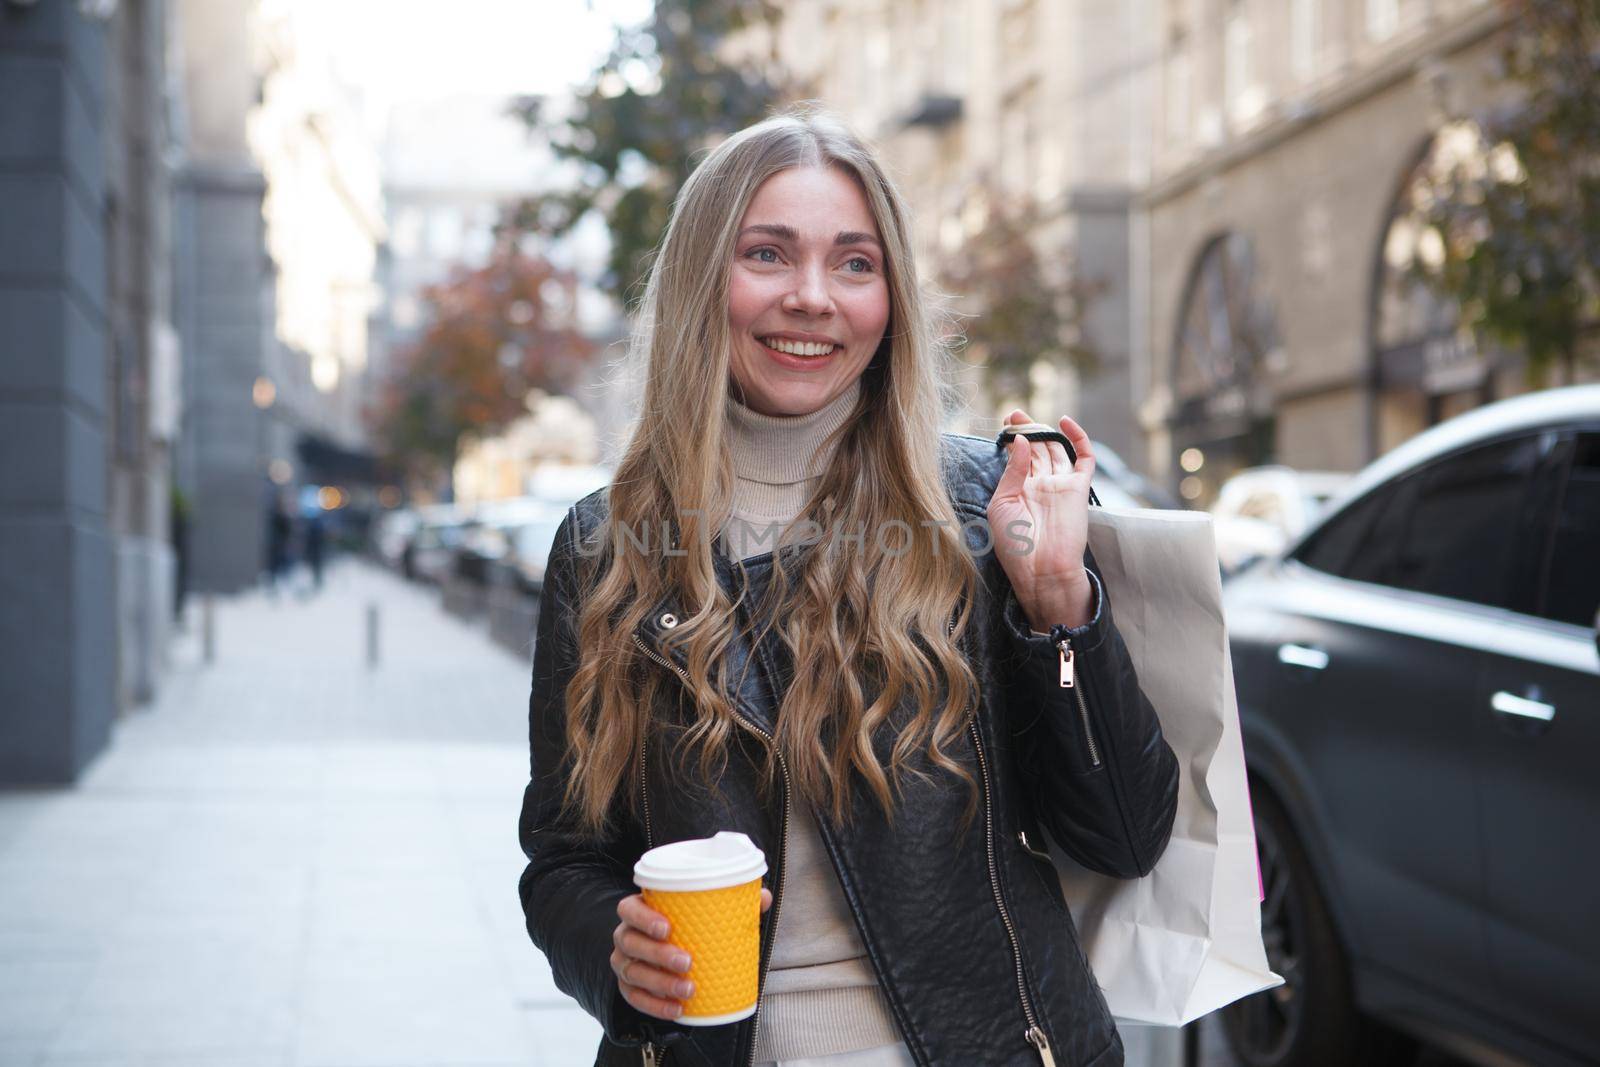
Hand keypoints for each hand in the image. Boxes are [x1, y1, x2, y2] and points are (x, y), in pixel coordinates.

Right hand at [612, 887, 772, 1019]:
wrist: (672, 953)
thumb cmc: (688, 926)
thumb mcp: (708, 913)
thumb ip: (733, 903)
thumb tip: (763, 897)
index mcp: (640, 910)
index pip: (628, 909)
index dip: (643, 917)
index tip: (667, 927)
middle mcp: (627, 935)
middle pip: (630, 942)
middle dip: (658, 954)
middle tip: (687, 962)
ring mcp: (625, 962)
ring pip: (632, 972)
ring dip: (660, 982)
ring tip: (688, 988)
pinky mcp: (629, 987)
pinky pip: (634, 998)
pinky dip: (655, 1006)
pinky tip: (677, 1009)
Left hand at [987, 409, 1095, 631]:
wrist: (1042, 571)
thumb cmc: (1016, 545)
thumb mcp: (1002, 505)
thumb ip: (1012, 471)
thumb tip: (1020, 440)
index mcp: (1019, 492)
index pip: (1018, 458)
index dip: (1012, 439)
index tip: (1004, 422)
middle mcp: (1041, 486)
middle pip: (1036, 450)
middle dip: (1026, 430)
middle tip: (1014, 414)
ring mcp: (1061, 485)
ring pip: (1056, 450)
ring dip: (1044, 431)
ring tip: (1028, 417)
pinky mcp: (1079, 489)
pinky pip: (1084, 459)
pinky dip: (1079, 439)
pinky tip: (1065, 422)